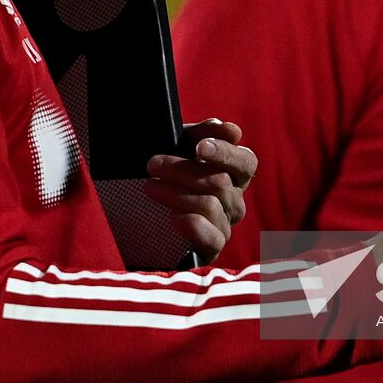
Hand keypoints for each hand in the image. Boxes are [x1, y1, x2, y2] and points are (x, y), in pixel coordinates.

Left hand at [145, 119, 257, 262]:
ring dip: (176, 193)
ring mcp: (224, 227)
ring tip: (150, 187)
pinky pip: (212, 239)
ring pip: (210, 206)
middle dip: (183, 170)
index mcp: (233, 175)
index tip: (199, 146)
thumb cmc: (165, 172)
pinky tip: (173, 216)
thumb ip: (203, 134)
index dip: (226, 153)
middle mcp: (234, 202)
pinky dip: (193, 226)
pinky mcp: (209, 251)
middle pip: (220, 182)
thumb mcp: (179, 146)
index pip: (246, 162)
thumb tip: (232, 131)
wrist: (135, 213)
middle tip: (153, 164)